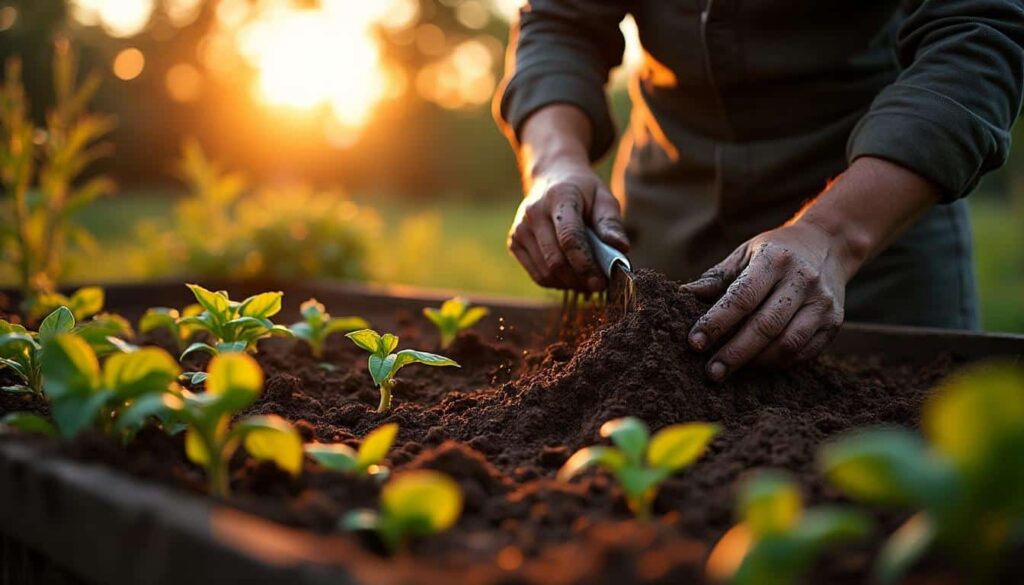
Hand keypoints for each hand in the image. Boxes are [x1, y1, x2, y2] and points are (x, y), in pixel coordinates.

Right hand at [508, 162, 629, 291]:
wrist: (552, 177)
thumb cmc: (583, 191)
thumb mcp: (603, 197)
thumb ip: (611, 223)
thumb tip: (620, 249)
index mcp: (559, 197)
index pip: (569, 237)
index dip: (585, 264)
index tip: (602, 281)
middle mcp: (533, 212)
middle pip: (555, 260)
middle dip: (579, 279)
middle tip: (599, 285)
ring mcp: (520, 228)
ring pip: (545, 273)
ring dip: (569, 284)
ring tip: (587, 281)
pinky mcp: (514, 242)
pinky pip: (537, 275)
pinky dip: (557, 282)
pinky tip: (571, 276)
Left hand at [681, 220, 850, 380]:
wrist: (829, 245)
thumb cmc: (775, 252)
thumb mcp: (745, 254)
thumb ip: (716, 279)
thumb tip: (682, 296)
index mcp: (775, 260)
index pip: (742, 297)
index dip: (717, 323)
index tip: (695, 343)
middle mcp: (803, 281)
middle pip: (765, 326)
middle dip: (734, 353)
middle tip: (711, 372)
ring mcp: (823, 303)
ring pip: (788, 344)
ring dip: (756, 363)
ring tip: (731, 370)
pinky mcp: (834, 323)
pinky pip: (804, 352)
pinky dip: (777, 364)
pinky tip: (756, 365)